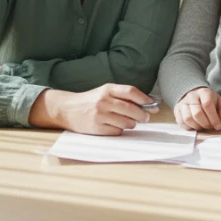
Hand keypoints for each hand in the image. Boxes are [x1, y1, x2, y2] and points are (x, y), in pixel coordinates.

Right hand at [29, 84, 155, 134]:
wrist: (67, 109)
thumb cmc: (91, 100)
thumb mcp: (105, 92)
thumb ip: (123, 96)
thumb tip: (147, 104)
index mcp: (107, 89)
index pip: (131, 92)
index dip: (145, 99)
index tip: (153, 105)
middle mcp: (103, 101)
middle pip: (131, 109)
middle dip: (143, 115)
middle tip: (146, 118)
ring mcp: (99, 115)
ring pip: (126, 122)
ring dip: (131, 124)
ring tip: (128, 122)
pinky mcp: (96, 128)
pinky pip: (117, 131)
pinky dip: (120, 130)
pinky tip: (115, 126)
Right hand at [174, 87, 220, 130]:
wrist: (193, 93)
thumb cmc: (208, 100)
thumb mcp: (219, 102)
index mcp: (204, 93)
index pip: (207, 105)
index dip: (214, 118)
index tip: (218, 126)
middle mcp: (191, 97)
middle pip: (197, 113)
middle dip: (206, 124)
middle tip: (210, 127)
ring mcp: (182, 103)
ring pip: (188, 118)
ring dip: (197, 127)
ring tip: (202, 127)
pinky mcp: (176, 110)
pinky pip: (181, 122)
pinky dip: (189, 128)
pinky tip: (195, 126)